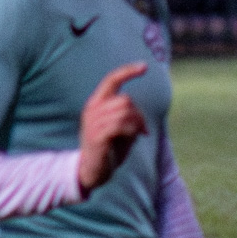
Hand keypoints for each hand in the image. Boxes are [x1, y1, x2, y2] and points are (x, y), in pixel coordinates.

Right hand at [78, 63, 147, 192]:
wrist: (92, 170)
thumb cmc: (108, 149)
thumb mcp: (118, 128)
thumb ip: (128, 117)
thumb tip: (141, 121)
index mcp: (96, 103)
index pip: (111, 80)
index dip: (128, 71)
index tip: (144, 66)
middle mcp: (92, 109)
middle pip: (126, 100)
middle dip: (139, 114)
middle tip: (142, 129)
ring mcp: (93, 122)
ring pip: (125, 112)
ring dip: (137, 124)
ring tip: (138, 134)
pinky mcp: (97, 136)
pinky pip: (121, 125)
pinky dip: (132, 130)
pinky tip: (133, 138)